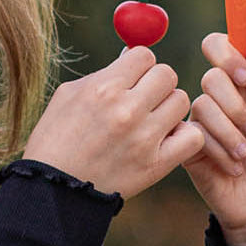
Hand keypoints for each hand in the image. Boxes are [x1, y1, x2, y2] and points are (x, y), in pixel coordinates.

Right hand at [22, 47, 202, 199]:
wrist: (53, 190)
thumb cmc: (56, 139)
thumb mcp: (69, 96)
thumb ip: (103, 74)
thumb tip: (133, 57)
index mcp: (104, 89)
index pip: (144, 55)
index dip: (139, 65)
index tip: (132, 78)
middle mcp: (127, 110)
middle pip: (167, 74)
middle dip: (156, 83)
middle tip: (144, 98)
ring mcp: (144, 138)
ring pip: (181, 101)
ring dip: (169, 107)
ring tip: (152, 120)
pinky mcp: (156, 164)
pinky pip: (192, 136)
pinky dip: (184, 135)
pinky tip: (166, 139)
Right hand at [185, 35, 245, 245]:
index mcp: (245, 84)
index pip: (222, 47)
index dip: (228, 54)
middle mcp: (221, 98)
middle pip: (211, 77)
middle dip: (236, 105)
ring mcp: (202, 121)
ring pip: (203, 106)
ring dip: (231, 133)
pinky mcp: (189, 145)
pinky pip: (194, 133)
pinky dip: (219, 151)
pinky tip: (233, 167)